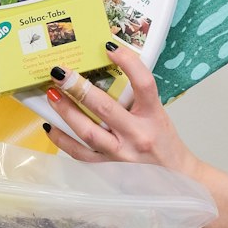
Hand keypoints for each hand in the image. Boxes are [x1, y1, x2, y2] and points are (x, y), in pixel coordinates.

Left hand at [43, 41, 201, 177]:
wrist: (177, 179)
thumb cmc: (164, 143)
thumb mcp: (158, 115)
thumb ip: (135, 98)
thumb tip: (104, 72)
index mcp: (153, 116)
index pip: (144, 84)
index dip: (128, 64)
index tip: (109, 47)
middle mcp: (137, 135)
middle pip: (105, 108)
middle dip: (79, 88)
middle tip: (60, 72)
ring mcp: (121, 154)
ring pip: (87, 132)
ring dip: (66, 112)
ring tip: (52, 95)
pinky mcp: (109, 169)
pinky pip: (80, 154)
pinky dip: (62, 140)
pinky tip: (50, 126)